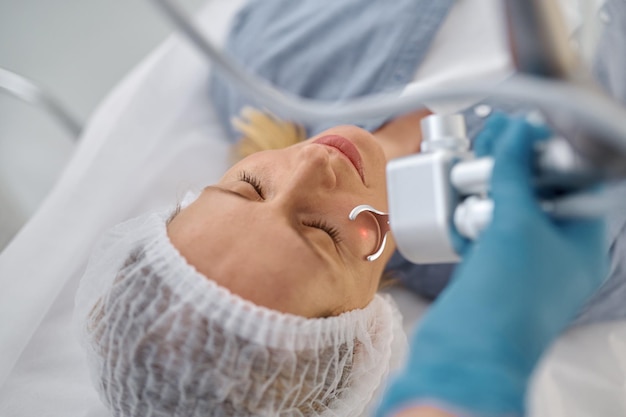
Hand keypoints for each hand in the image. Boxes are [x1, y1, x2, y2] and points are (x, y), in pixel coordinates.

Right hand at [377, 114, 606, 415]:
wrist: (465, 356)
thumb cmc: (504, 301)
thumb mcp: (516, 225)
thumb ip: (515, 173)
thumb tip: (516, 132)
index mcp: (580, 243)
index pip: (573, 180)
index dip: (549, 150)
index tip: (521, 128)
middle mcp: (555, 252)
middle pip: (537, 191)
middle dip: (512, 164)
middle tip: (489, 141)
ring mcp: (521, 263)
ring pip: (506, 208)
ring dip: (486, 186)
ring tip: (468, 166)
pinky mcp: (490, 270)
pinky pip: (483, 229)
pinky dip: (469, 211)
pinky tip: (455, 201)